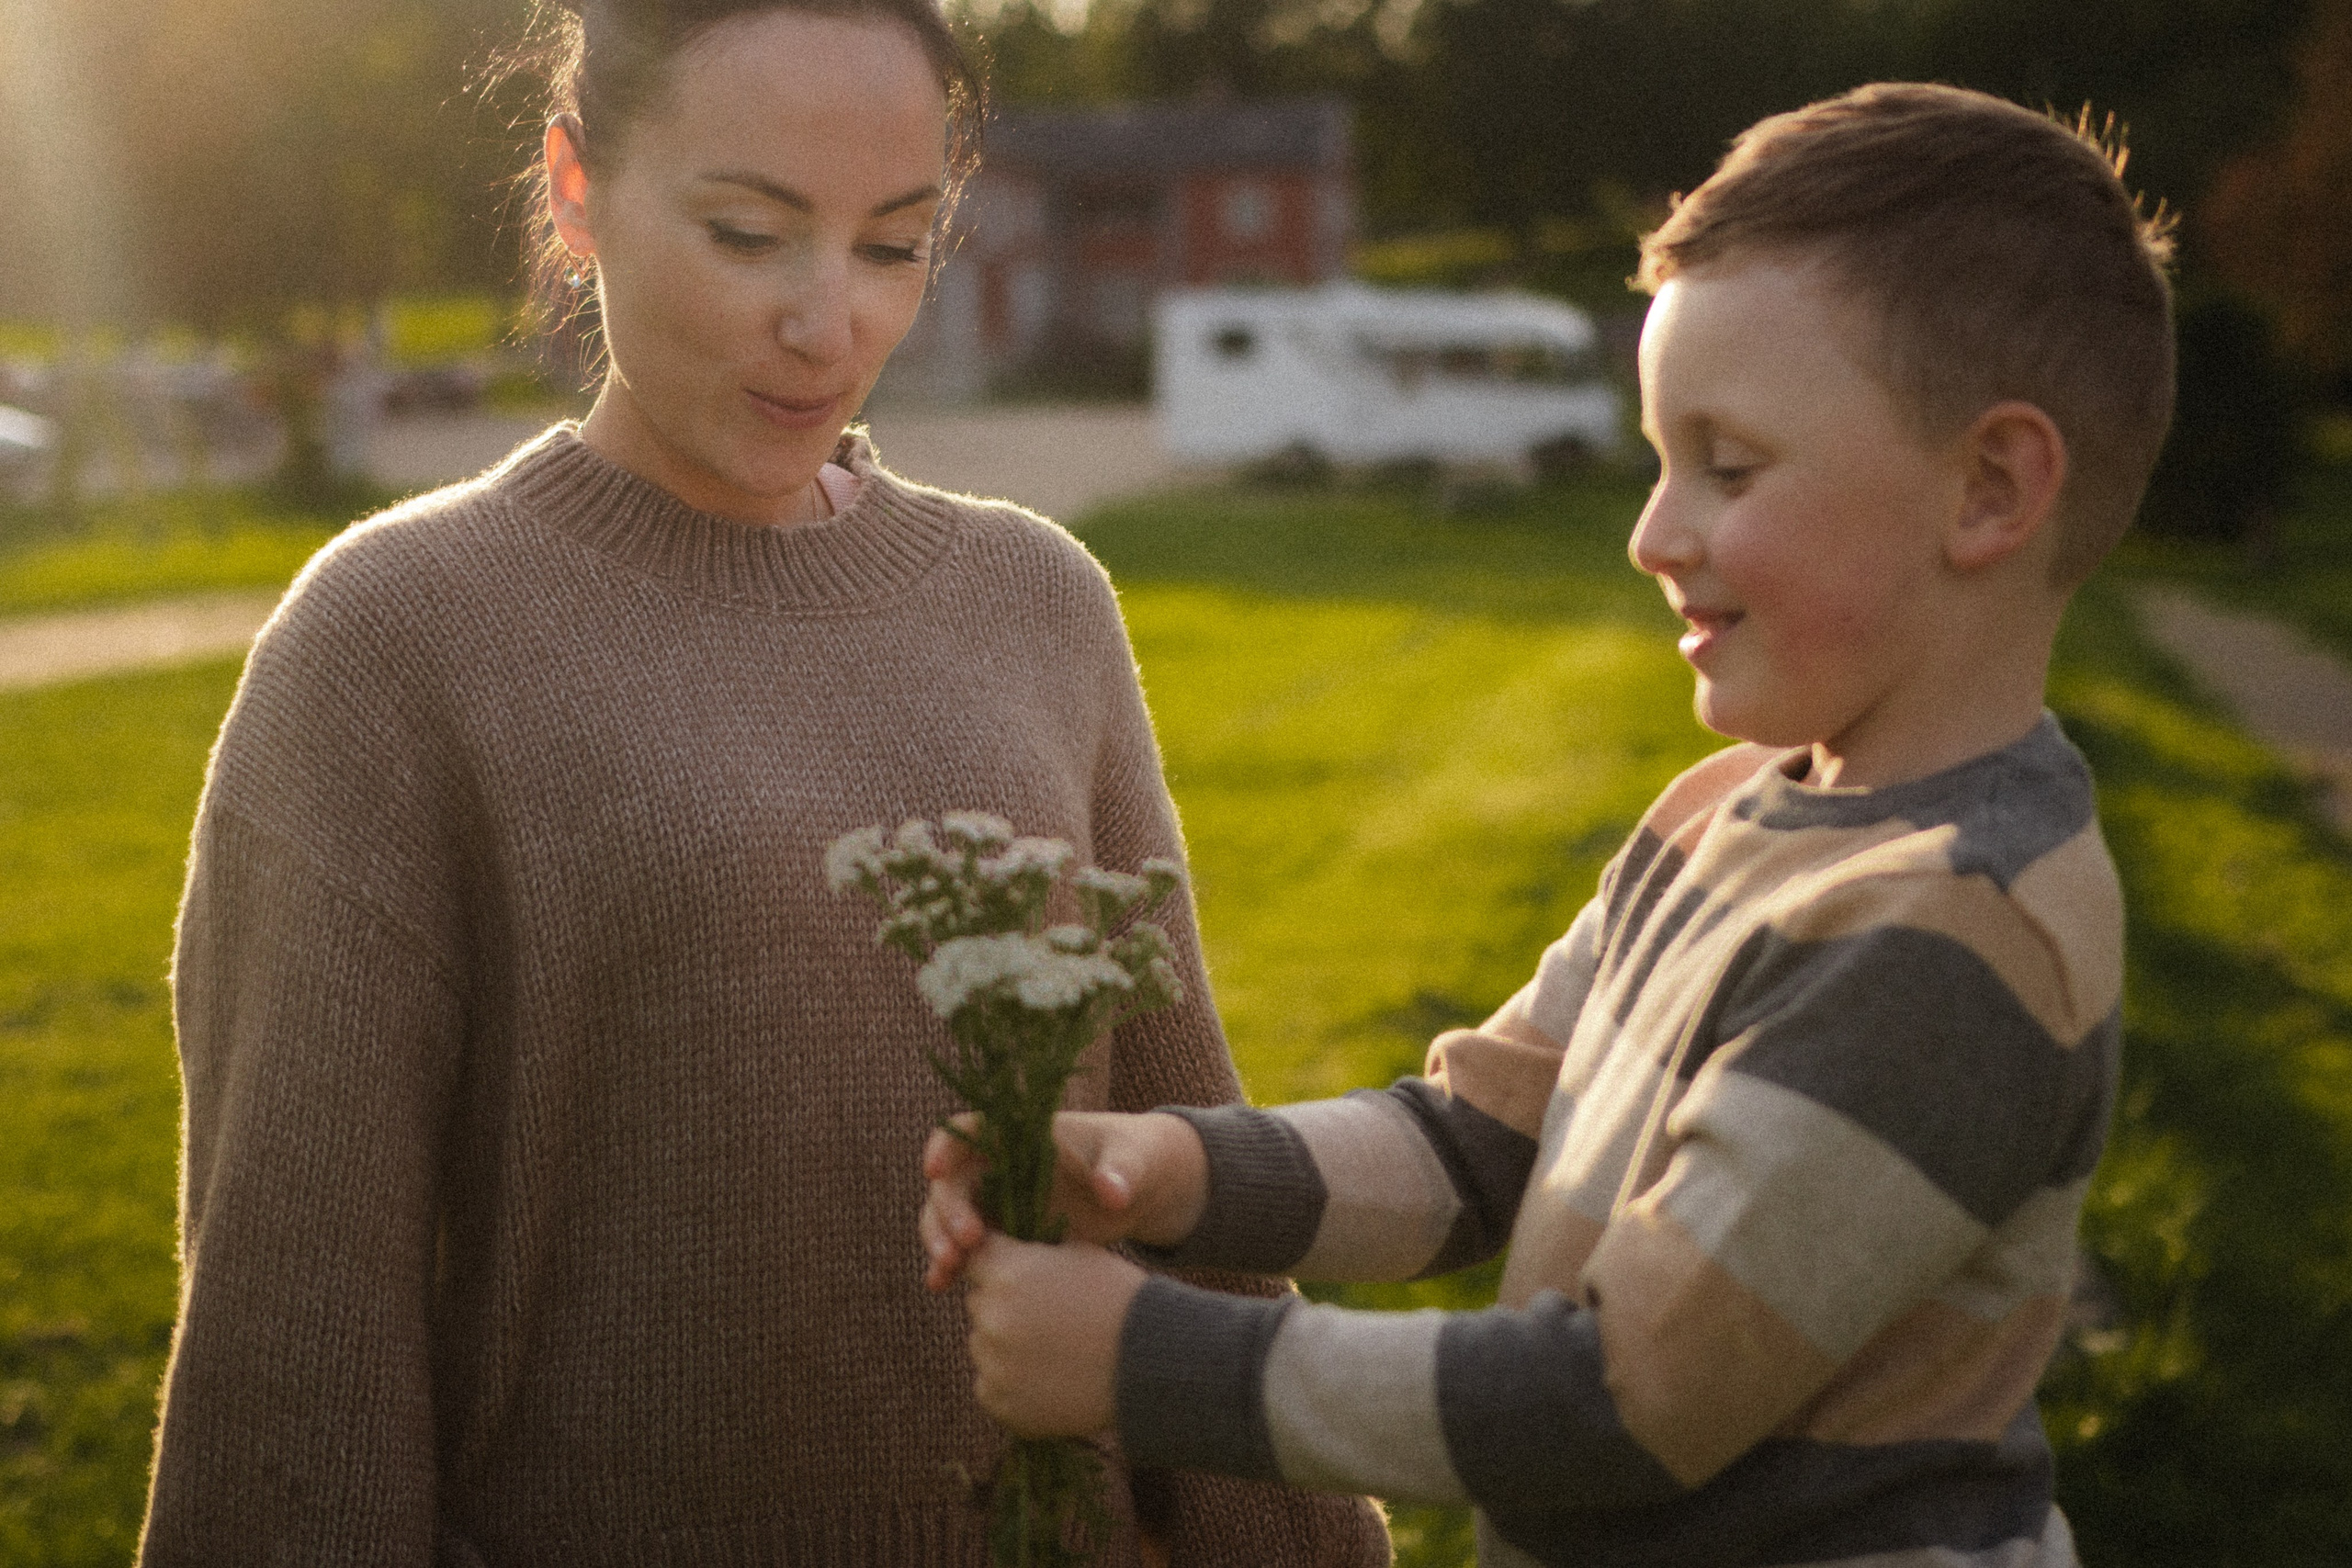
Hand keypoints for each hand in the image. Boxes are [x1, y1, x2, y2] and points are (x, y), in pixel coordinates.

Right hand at [920, 1111, 1207, 1291]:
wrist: (1143, 1193)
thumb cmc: (1138, 1160)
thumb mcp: (1134, 1162)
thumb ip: (1122, 1173)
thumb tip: (1112, 1192)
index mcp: (1024, 1136)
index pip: (970, 1129)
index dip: (946, 1144)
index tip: (935, 1170)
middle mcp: (1001, 1166)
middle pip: (952, 1181)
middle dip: (946, 1211)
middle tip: (966, 1245)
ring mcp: (998, 1200)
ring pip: (948, 1216)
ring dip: (940, 1240)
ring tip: (948, 1274)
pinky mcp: (1004, 1233)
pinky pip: (967, 1247)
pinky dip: (951, 1264)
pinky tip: (941, 1286)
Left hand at [963, 1234, 1144, 1437]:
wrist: (1151, 1360)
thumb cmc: (1119, 1299)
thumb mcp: (1076, 1255)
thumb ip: (1029, 1255)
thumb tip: (1000, 1254)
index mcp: (1007, 1273)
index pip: (974, 1260)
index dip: (995, 1266)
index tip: (1017, 1277)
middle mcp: (992, 1317)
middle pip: (978, 1304)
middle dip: (1002, 1306)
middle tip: (1048, 1318)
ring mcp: (994, 1364)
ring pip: (983, 1346)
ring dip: (1006, 1346)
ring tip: (1055, 1351)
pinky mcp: (1001, 1403)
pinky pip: (990, 1386)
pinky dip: (1012, 1383)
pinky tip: (1051, 1378)